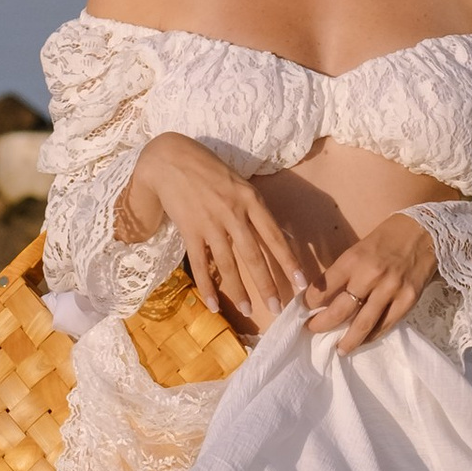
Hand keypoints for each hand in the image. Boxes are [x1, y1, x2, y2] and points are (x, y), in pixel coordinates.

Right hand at [116, 135, 311, 330]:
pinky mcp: (190, 230)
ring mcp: (210, 223)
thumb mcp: (239, 182)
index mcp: (251, 199)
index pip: (274, 236)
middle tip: (278, 308)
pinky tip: (213, 305)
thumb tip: (271, 233)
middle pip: (254, 256)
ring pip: (229, 264)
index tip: (301, 283)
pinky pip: (200, 264)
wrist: (170, 159)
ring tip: (248, 310)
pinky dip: (207, 286)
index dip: (288, 261)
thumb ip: (254, 207)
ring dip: (239, 291)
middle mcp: (233, 213)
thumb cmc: (208, 169)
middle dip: (267, 284)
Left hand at [303, 211, 435, 353]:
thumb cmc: (389, 238)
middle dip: (321, 325)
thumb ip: (344, 271)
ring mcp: (391, 290)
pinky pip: (386, 325)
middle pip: (339, 311)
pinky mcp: (408, 301)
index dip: (309, 303)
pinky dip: (372, 336)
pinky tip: (364, 341)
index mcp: (354, 259)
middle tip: (313, 331)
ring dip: (347, 341)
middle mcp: (370, 276)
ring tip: (339, 349)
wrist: (427, 232)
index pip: (323, 288)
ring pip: (362, 325)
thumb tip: (324, 296)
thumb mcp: (360, 248)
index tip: (304, 310)